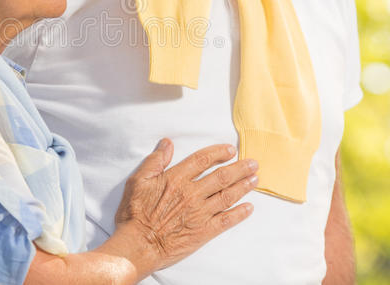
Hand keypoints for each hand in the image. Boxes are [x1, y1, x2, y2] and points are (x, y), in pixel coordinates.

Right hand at [110, 140, 256, 279]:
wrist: (138, 245)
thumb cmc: (135, 214)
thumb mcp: (138, 181)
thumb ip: (155, 161)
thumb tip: (167, 143)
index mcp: (176, 179)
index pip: (202, 160)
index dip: (218, 153)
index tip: (230, 150)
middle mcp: (192, 194)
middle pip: (221, 177)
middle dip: (240, 169)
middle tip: (253, 163)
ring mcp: (200, 213)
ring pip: (227, 196)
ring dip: (243, 187)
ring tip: (255, 179)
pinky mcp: (204, 231)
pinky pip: (226, 221)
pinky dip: (239, 214)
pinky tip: (249, 208)